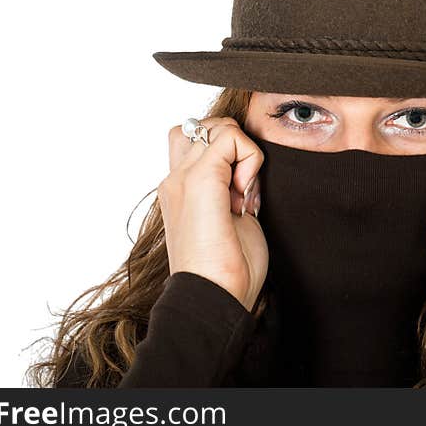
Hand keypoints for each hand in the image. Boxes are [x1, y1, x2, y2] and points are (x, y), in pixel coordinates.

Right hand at [157, 117, 268, 311]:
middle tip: (244, 191)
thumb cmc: (228, 271)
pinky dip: (250, 158)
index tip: (242, 195)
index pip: (197, 140)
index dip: (230, 154)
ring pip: (219, 127)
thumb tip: (245, 177)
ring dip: (243, 152)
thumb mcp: (229, 220)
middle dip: (236, 147)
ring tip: (244, 194)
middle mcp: (175, 180)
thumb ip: (229, 192)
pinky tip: (247, 194)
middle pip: (206, 126)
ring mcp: (183, 179)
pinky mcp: (200, 181)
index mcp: (179, 190)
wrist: (215, 298)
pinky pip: (230, 137)